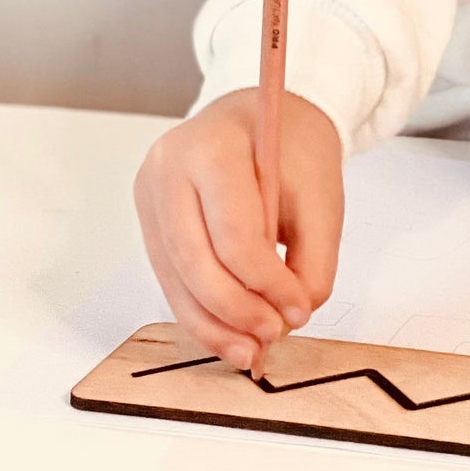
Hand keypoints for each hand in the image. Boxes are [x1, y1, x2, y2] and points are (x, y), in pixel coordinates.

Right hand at [132, 89, 343, 371]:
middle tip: (272, 336)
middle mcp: (167, 169)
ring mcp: (150, 196)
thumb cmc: (291, 149)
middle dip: (235, 310)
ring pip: (175, 278)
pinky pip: (171, 280)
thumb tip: (291, 317)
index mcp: (212, 147)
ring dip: (214, 325)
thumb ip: (313, 260)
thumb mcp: (321, 197)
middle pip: (193, 259)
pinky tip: (228, 337)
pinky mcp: (149, 223)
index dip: (266, 282)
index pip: (233, 231)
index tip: (298, 309)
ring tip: (251, 352)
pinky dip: (200, 315)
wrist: (260, 118)